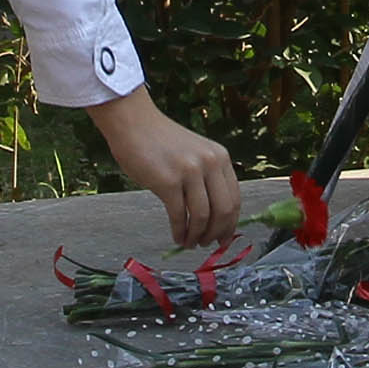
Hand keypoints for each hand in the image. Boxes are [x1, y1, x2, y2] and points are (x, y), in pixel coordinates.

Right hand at [89, 88, 238, 249]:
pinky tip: (177, 237)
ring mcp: (189, 171)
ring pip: (203, 216)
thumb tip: (215, 215)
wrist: (134, 123)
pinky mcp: (168, 181)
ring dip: (197, 236)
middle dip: (217, 233)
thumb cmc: (161, 141)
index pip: (235, 198)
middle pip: (224, 210)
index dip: (231, 223)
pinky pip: (179, 216)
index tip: (224, 238)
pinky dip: (180, 232)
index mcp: (220, 157)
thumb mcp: (196, 153)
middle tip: (207, 244)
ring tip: (189, 243)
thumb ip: (207, 177)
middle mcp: (210, 163)